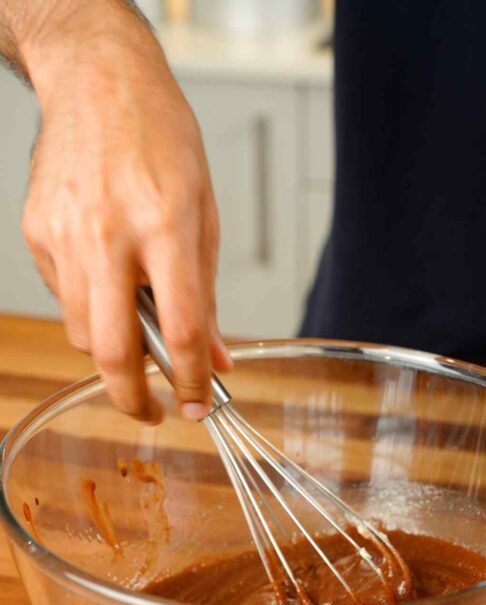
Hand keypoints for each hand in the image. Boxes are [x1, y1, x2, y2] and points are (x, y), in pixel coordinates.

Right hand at [20, 1, 231, 421]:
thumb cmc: (160, 139)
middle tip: (153, 412)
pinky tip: (107, 275)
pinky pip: (66, 299)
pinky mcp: (38, 234)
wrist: (98, 80)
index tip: (199, 405)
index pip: (179, 330)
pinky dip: (91, 307)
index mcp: (164, 225)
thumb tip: (216, 359)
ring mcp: (66, 235)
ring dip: (113, 351)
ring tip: (135, 325)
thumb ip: (207, 295)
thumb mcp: (203, 215)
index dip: (192, 382)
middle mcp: (109, 233)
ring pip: (84, 335)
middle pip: (114, 352)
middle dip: (135, 400)